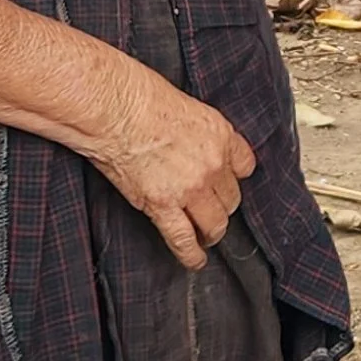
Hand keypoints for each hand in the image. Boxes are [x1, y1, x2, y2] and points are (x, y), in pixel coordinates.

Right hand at [86, 63, 257, 269]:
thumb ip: (199, 132)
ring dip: (211, 232)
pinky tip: (195, 261)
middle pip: (231, 198)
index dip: (234, 177)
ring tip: (206, 236)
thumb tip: (192, 144)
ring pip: (215, 223)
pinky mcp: (163, 205)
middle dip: (221, 205)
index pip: (245, 166)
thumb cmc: (140, 99)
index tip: (229, 182)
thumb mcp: (186, 106)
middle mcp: (213, 164)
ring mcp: (190, 188)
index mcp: (220, 136)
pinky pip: (184, 239)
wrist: (115, 109)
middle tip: (211, 208)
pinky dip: (191, 254)